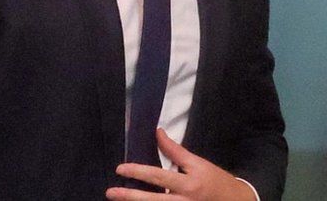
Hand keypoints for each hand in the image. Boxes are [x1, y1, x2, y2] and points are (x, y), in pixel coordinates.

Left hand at [105, 129, 255, 200]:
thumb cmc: (216, 181)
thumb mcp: (198, 163)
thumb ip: (175, 151)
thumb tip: (157, 133)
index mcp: (189, 184)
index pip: (159, 177)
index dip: (138, 172)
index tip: (120, 169)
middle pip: (153, 200)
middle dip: (129, 196)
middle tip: (110, 192)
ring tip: (118, 200)